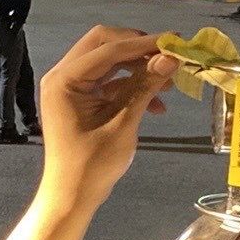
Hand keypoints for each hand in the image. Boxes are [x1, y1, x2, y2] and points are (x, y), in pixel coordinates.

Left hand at [33, 26, 178, 211]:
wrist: (70, 197)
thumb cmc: (91, 166)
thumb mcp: (123, 123)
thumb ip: (145, 87)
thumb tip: (171, 58)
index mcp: (65, 79)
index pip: (108, 48)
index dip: (144, 43)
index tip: (176, 41)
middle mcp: (63, 76)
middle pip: (105, 45)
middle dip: (140, 50)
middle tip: (170, 58)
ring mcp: (71, 87)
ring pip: (110, 63)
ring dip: (139, 70)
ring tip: (169, 85)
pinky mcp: (80, 100)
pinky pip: (108, 83)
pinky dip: (132, 88)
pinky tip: (157, 105)